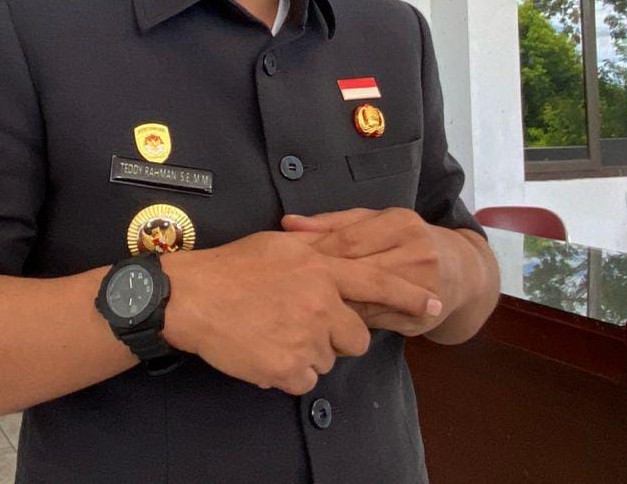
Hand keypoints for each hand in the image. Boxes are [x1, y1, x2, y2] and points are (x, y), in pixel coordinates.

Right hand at [159, 231, 442, 395]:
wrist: (192, 297)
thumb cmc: (232, 267)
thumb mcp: (280, 246)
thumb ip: (317, 249)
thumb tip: (337, 249)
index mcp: (321, 269)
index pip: (377, 282)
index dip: (408, 296)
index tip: (434, 305)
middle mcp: (320, 303)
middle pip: (356, 338)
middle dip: (338, 338)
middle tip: (303, 326)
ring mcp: (306, 337)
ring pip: (328, 360)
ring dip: (308, 354)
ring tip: (273, 333)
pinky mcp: (288, 367)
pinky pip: (305, 380)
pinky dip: (288, 372)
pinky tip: (264, 351)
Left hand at [282, 208, 461, 336]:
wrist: (461, 271)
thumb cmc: (406, 241)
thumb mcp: (376, 222)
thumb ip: (332, 223)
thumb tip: (288, 222)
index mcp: (401, 223)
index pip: (347, 240)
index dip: (313, 253)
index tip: (286, 263)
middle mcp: (416, 253)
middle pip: (355, 270)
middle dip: (319, 280)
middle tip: (287, 288)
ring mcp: (423, 287)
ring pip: (363, 300)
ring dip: (331, 304)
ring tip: (301, 305)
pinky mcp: (422, 316)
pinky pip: (375, 320)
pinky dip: (348, 320)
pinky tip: (327, 320)